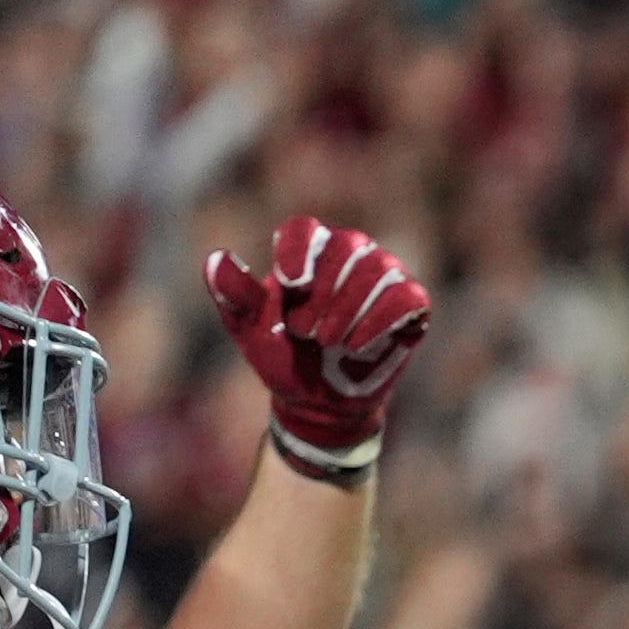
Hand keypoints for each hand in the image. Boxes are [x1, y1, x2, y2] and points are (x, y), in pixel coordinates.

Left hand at [207, 220, 431, 463]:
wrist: (319, 399)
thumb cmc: (281, 354)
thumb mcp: (248, 327)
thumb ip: (235, 295)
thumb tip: (218, 259)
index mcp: (305, 251)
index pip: (305, 229)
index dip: (298, 250)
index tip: (290, 283)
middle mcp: (349, 255)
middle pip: (348, 245)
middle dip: (326, 290)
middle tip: (304, 331)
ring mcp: (384, 279)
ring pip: (380, 269)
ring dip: (351, 308)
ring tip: (328, 343)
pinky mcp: (411, 309)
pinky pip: (408, 297)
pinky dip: (383, 319)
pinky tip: (357, 345)